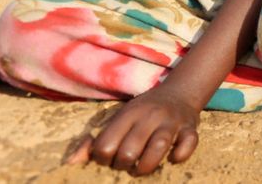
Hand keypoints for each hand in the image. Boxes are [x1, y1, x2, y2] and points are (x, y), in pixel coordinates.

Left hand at [66, 86, 199, 175]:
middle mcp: (150, 116)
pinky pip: (189, 143)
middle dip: (124, 164)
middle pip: (130, 149)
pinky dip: (180, 155)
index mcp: (128, 113)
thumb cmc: (143, 111)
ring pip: (159, 147)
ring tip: (141, 168)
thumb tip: (70, 163)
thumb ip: (95, 140)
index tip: (110, 157)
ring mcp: (172, 122)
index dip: (103, 158)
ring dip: (147, 165)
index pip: (106, 144)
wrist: (179, 92)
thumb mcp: (118, 118)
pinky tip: (172, 158)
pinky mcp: (191, 127)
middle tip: (127, 164)